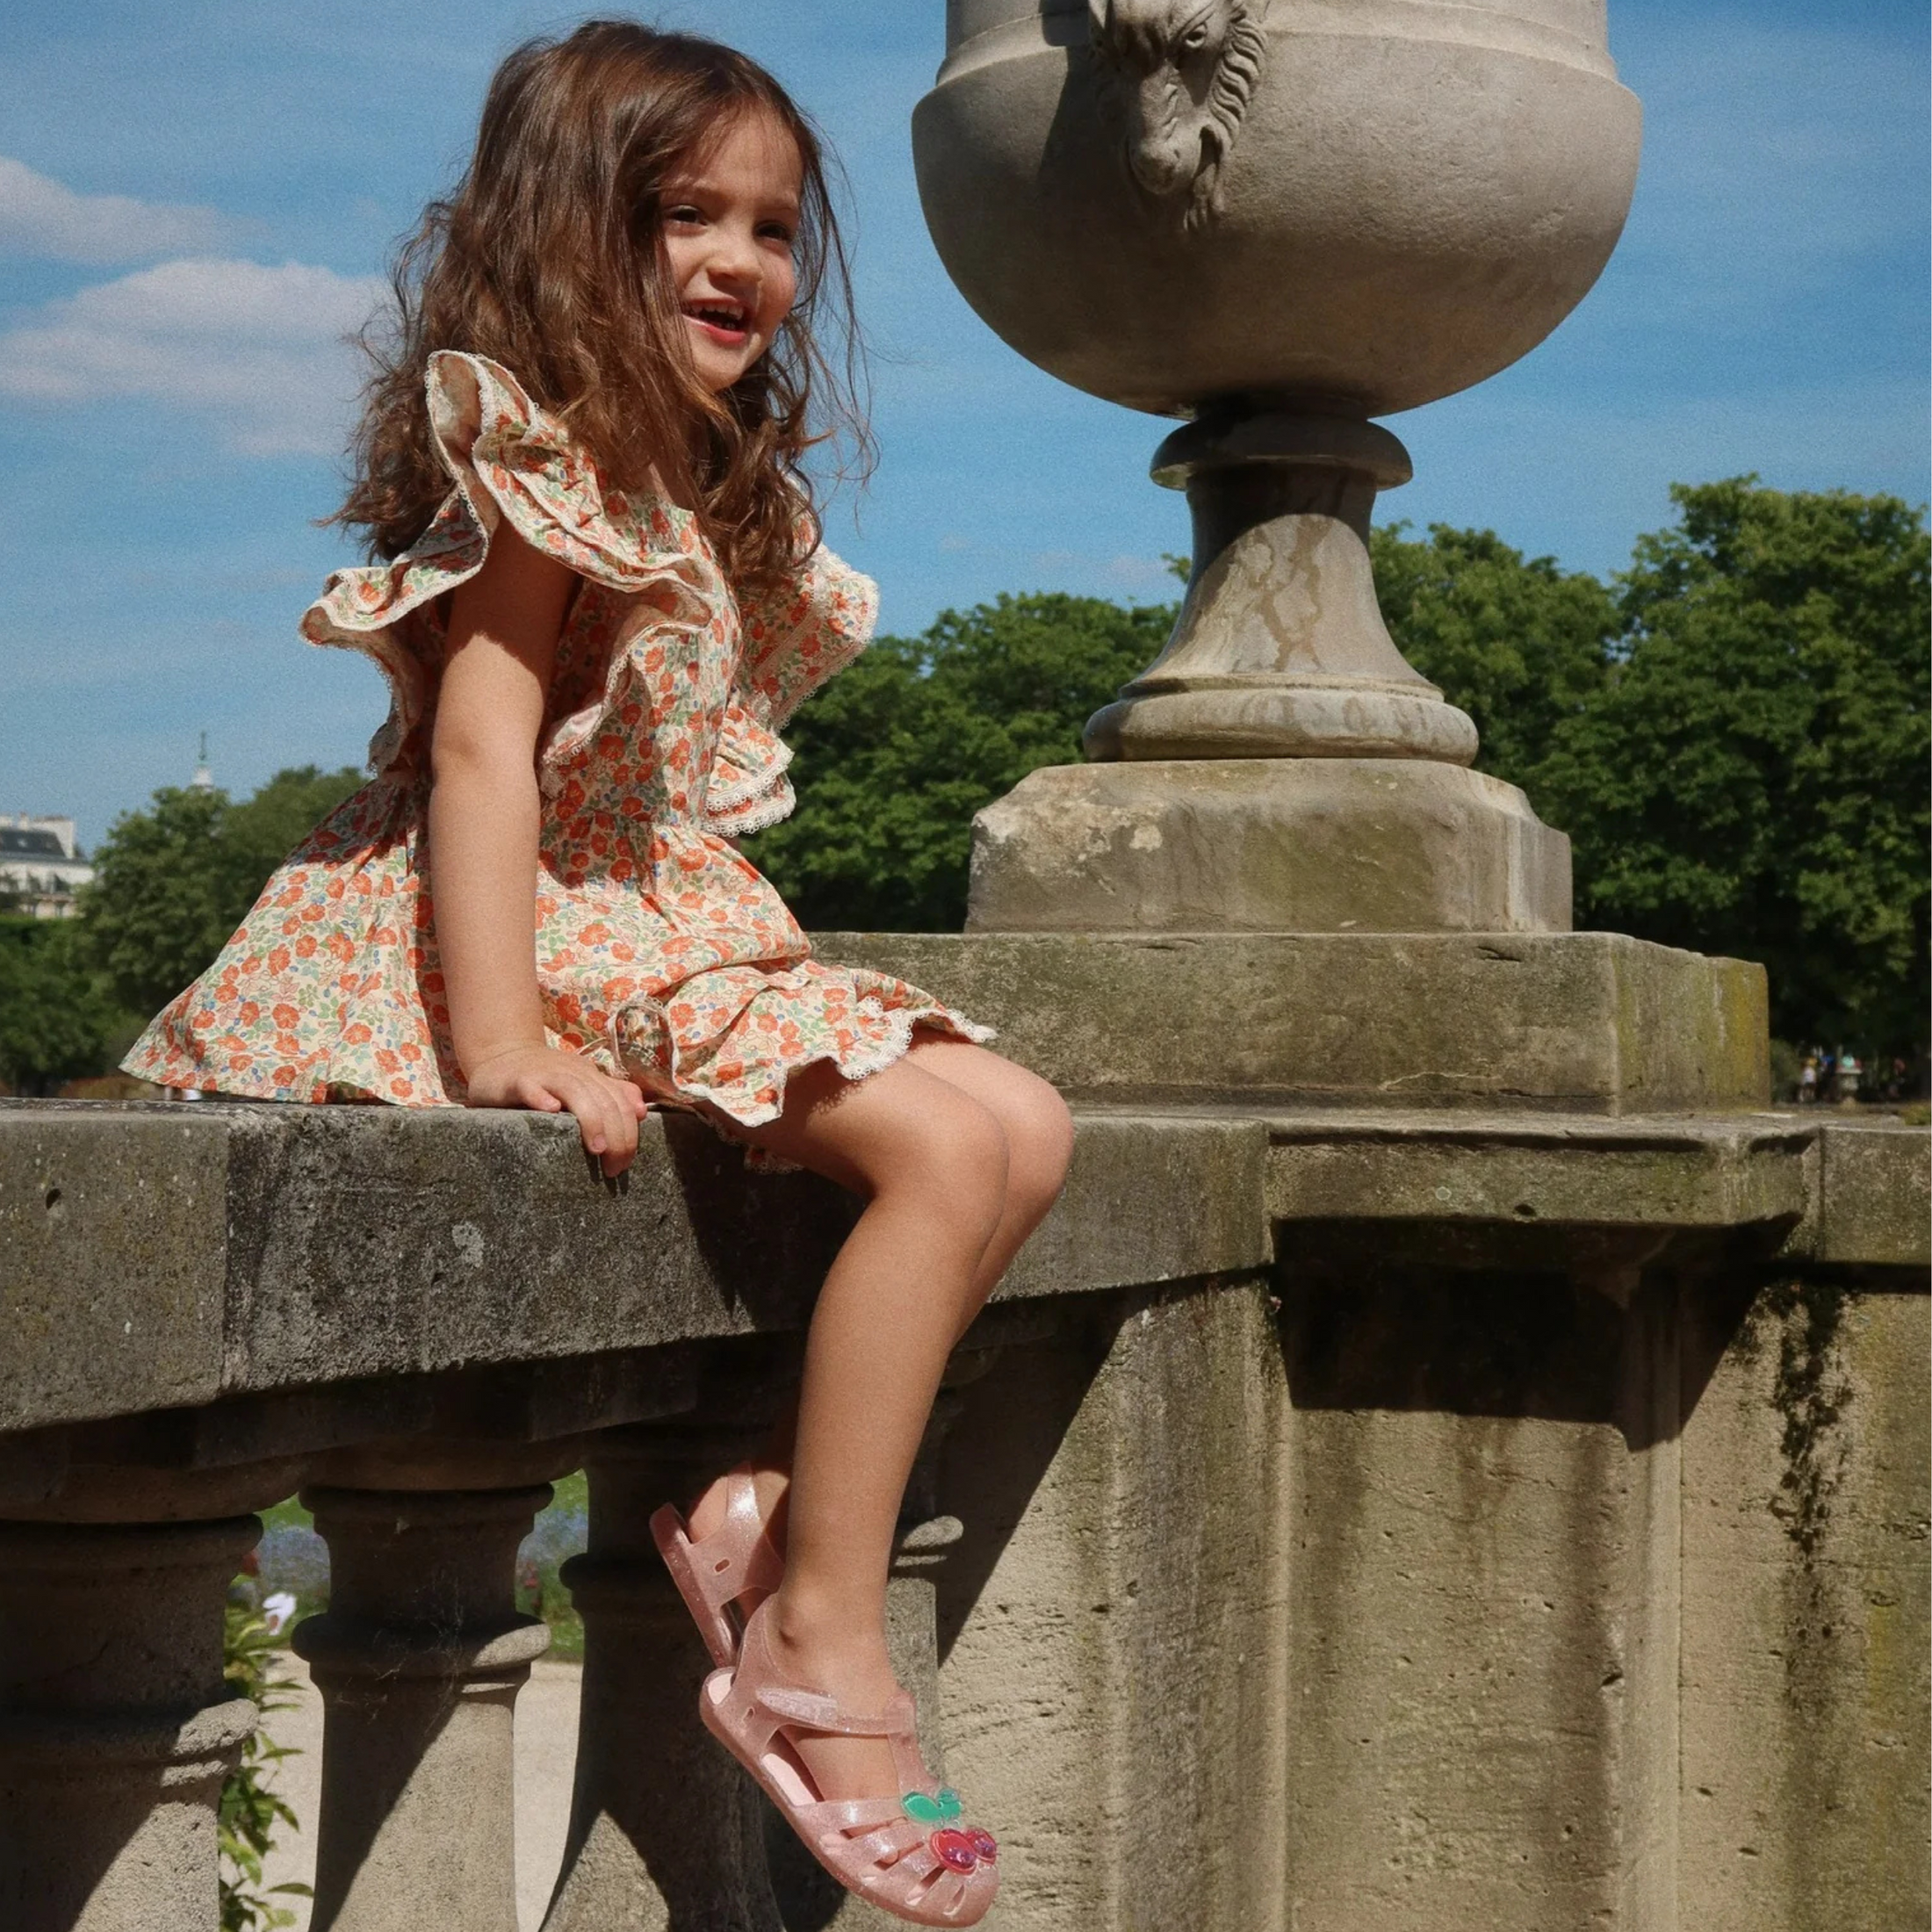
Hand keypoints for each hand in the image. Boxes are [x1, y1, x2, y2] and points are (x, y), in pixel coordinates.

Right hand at [462, 1043, 648, 1176]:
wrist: (499, 1055)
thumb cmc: (543, 1078)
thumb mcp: (581, 1083)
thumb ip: (610, 1094)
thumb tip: (642, 1111)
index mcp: (591, 1076)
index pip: (620, 1103)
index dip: (629, 1134)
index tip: (625, 1164)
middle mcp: (573, 1073)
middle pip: (604, 1101)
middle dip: (616, 1137)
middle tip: (612, 1169)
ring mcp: (545, 1075)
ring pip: (575, 1091)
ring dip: (591, 1121)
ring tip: (597, 1149)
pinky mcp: (517, 1080)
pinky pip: (531, 1087)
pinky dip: (542, 1097)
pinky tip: (551, 1111)